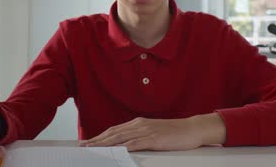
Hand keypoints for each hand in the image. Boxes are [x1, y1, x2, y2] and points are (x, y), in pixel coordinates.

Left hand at [80, 114, 223, 150]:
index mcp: (138, 123)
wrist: (192, 128)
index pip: (114, 130)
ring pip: (121, 138)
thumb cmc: (175, 132)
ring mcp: (146, 131)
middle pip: (113, 133)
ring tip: (93, 149)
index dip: (100, 136)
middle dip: (97, 140)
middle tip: (83, 146)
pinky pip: (135, 144)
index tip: (88, 141)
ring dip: (105, 144)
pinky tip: (115, 151)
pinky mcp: (154, 139)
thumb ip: (140, 136)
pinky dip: (123, 148)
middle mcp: (140, 125)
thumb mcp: (154, 132)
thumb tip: (126, 144)